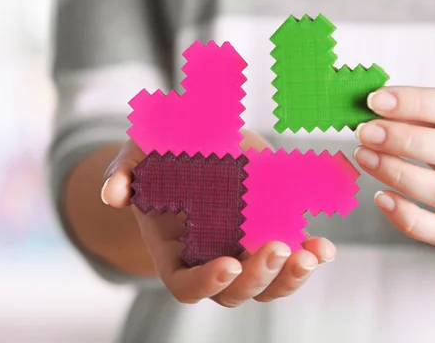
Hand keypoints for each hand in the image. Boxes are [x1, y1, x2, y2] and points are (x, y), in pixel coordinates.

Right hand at [100, 130, 335, 306]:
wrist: (199, 143)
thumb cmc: (164, 154)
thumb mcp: (139, 155)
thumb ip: (123, 172)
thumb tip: (112, 194)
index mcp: (176, 252)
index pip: (187, 286)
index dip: (205, 282)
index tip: (228, 265)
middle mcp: (212, 259)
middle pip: (234, 292)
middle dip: (257, 277)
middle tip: (276, 249)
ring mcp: (245, 250)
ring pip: (269, 284)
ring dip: (291, 275)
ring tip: (310, 254)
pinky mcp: (271, 233)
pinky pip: (292, 256)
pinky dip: (310, 255)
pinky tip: (322, 246)